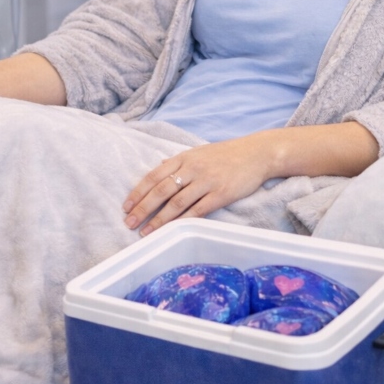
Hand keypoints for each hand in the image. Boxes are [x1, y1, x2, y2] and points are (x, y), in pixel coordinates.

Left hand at [122, 134, 274, 235]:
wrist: (257, 153)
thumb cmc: (227, 154)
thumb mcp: (199, 152)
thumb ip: (179, 161)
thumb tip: (160, 167)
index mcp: (185, 157)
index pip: (155, 175)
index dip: (138, 192)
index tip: (126, 206)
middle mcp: (193, 168)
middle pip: (161, 190)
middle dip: (143, 208)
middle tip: (129, 223)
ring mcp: (207, 181)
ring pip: (177, 203)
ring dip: (159, 219)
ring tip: (146, 232)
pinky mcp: (221, 194)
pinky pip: (197, 211)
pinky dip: (182, 222)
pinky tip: (172, 231)